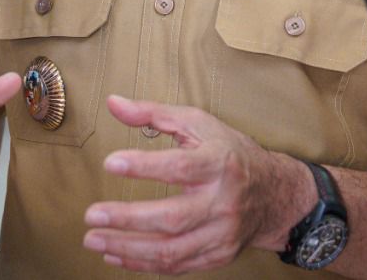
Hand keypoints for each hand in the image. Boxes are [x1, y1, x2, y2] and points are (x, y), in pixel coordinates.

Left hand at [82, 97, 312, 274]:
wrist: (274, 192)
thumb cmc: (230, 152)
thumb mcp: (197, 123)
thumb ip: (153, 114)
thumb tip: (113, 103)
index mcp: (218, 163)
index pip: (180, 167)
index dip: (144, 166)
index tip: (111, 163)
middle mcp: (222, 201)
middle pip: (173, 217)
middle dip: (128, 219)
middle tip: (91, 215)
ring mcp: (221, 233)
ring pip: (172, 250)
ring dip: (128, 248)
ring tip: (94, 239)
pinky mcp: (218, 255)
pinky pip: (177, 265)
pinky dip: (143, 264)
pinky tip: (116, 255)